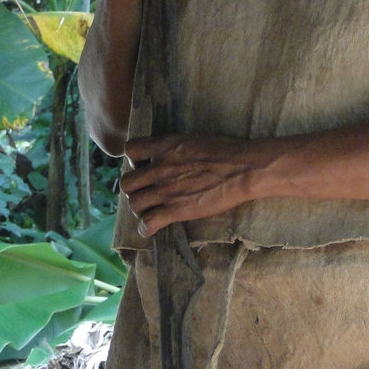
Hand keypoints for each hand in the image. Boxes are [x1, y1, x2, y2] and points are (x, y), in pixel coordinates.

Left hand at [121, 134, 266, 236]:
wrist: (241, 170)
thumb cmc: (224, 150)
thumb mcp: (192, 139)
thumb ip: (174, 148)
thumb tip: (169, 154)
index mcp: (164, 147)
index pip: (130, 149)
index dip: (134, 159)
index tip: (144, 164)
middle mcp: (159, 168)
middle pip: (127, 183)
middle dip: (134, 188)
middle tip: (145, 190)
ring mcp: (165, 191)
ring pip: (134, 204)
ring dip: (139, 208)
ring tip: (149, 209)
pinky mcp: (175, 211)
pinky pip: (148, 223)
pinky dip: (146, 228)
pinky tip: (151, 228)